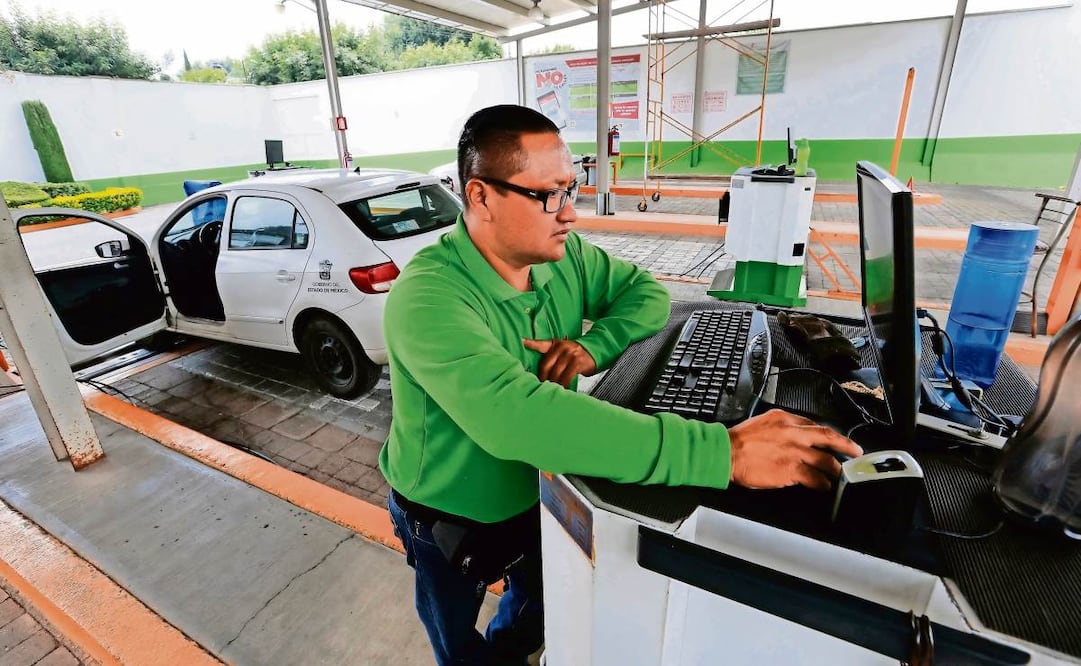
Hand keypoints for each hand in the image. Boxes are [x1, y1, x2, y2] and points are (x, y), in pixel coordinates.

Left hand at [523, 337, 596, 387]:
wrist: (594, 352)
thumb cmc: (575, 355)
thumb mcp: (562, 351)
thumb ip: (551, 357)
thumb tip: (539, 374)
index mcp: (555, 344)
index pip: (541, 344)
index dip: (531, 343)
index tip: (521, 341)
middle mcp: (562, 347)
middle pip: (546, 365)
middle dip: (543, 378)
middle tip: (541, 386)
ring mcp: (570, 354)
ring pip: (556, 373)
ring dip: (553, 383)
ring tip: (551, 389)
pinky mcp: (577, 362)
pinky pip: (567, 376)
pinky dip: (564, 384)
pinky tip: (562, 388)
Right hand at [727, 409, 862, 490]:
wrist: (727, 453)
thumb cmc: (740, 440)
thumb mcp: (763, 422)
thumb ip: (782, 427)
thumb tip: (796, 437)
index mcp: (786, 419)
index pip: (814, 425)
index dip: (828, 434)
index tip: (835, 440)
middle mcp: (793, 433)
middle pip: (827, 437)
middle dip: (845, 445)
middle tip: (856, 451)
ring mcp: (794, 452)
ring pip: (825, 459)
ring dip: (835, 469)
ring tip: (838, 475)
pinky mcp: (791, 470)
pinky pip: (814, 477)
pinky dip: (822, 483)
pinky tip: (824, 486)